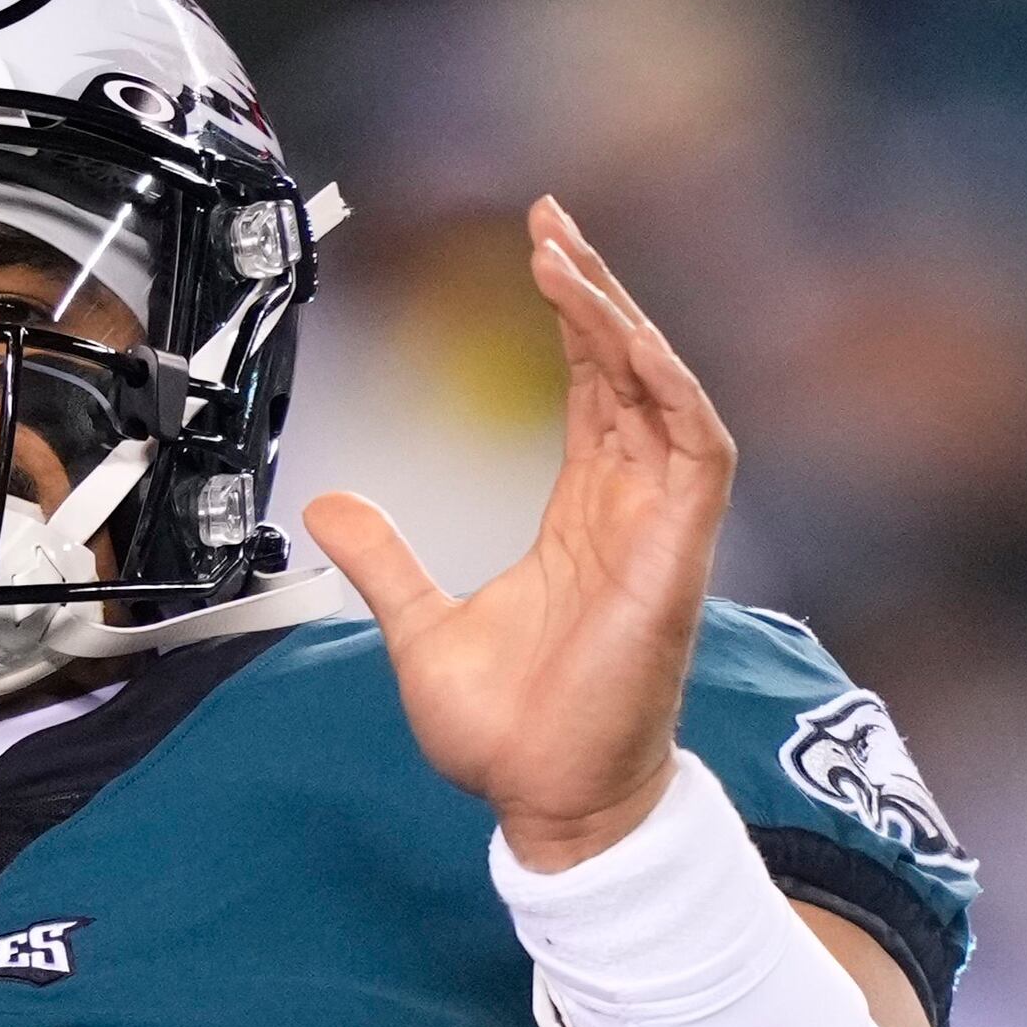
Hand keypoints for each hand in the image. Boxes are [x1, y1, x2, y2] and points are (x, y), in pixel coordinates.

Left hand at [301, 199, 734, 871]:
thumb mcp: (420, 626)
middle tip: (552, 221)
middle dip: (597, 288)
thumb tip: (330, 503)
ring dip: (624, 321)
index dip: (574, 314)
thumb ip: (385, 559)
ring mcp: (661, 530)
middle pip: (630, 369)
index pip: (593, 386)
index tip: (540, 247)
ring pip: (663, 392)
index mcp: (584, 515)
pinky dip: (667, 387)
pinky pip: (696, 448)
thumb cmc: (511, 734)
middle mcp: (631, 509)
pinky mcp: (677, 557)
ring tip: (569, 261)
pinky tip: (626, 337)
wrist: (549, 805)